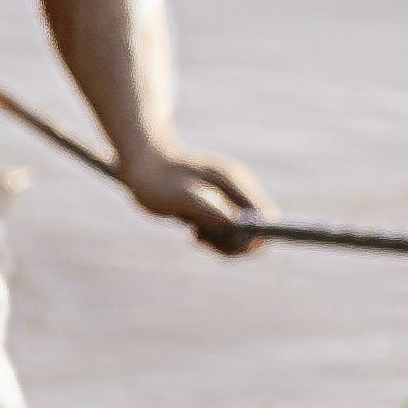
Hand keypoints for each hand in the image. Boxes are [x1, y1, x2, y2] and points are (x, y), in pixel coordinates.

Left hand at [120, 144, 270, 256]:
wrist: (141, 162)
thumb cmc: (155, 179)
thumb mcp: (178, 196)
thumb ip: (208, 208)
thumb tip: (236, 225)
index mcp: (235, 182)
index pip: (266, 216)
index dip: (255, 237)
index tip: (227, 245)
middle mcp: (240, 188)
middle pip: (260, 228)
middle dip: (235, 243)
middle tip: (202, 239)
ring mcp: (233, 196)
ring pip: (246, 232)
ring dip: (223, 243)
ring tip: (196, 235)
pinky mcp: (224, 204)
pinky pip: (232, 230)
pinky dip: (217, 238)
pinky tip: (195, 232)